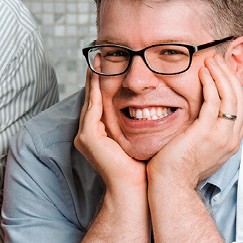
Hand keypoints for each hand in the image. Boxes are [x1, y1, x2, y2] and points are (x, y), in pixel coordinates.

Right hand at [74, 70, 147, 192]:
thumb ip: (141, 122)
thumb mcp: (142, 138)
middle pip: (92, 98)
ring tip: (97, 60)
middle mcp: (88, 134)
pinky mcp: (88, 137)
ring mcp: (86, 136)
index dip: (103, 83)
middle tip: (98, 54)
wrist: (136, 188)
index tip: (109, 63)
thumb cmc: (143, 167)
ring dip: (93, 79)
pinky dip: (96, 91)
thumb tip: (156, 106)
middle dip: (94, 76)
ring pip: (90, 100)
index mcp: (99, 135)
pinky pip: (92, 108)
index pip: (100, 103)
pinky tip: (99, 75)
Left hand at [148, 55, 242, 190]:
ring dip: (222, 75)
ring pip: (231, 97)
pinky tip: (202, 74)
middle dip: (231, 76)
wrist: (170, 187)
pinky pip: (214, 101)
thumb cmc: (177, 171)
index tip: (224, 74)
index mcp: (231, 143)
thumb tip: (201, 121)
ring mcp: (220, 136)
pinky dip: (210, 84)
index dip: (236, 88)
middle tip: (218, 61)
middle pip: (241, 99)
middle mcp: (231, 139)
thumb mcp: (199, 150)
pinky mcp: (205, 133)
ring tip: (211, 61)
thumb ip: (206, 134)